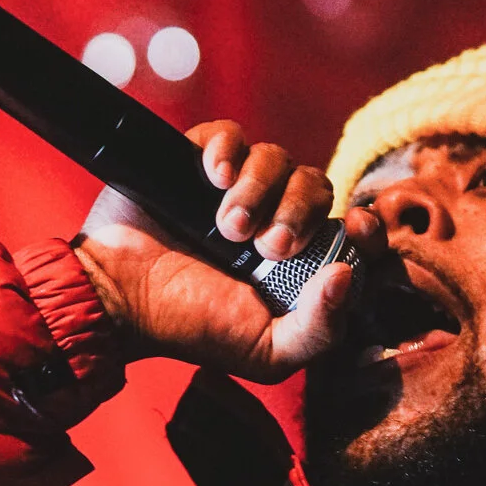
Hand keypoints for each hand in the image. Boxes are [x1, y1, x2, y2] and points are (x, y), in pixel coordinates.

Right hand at [72, 121, 373, 381]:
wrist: (119, 299)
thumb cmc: (190, 327)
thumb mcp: (266, 352)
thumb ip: (321, 328)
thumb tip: (349, 277)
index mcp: (299, 264)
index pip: (352, 231)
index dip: (366, 225)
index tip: (355, 228)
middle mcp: (274, 219)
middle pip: (318, 185)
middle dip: (301, 211)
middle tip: (270, 246)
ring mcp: (237, 188)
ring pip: (278, 157)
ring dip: (259, 190)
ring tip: (228, 227)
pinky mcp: (199, 161)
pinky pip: (231, 133)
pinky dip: (229, 149)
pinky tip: (214, 177)